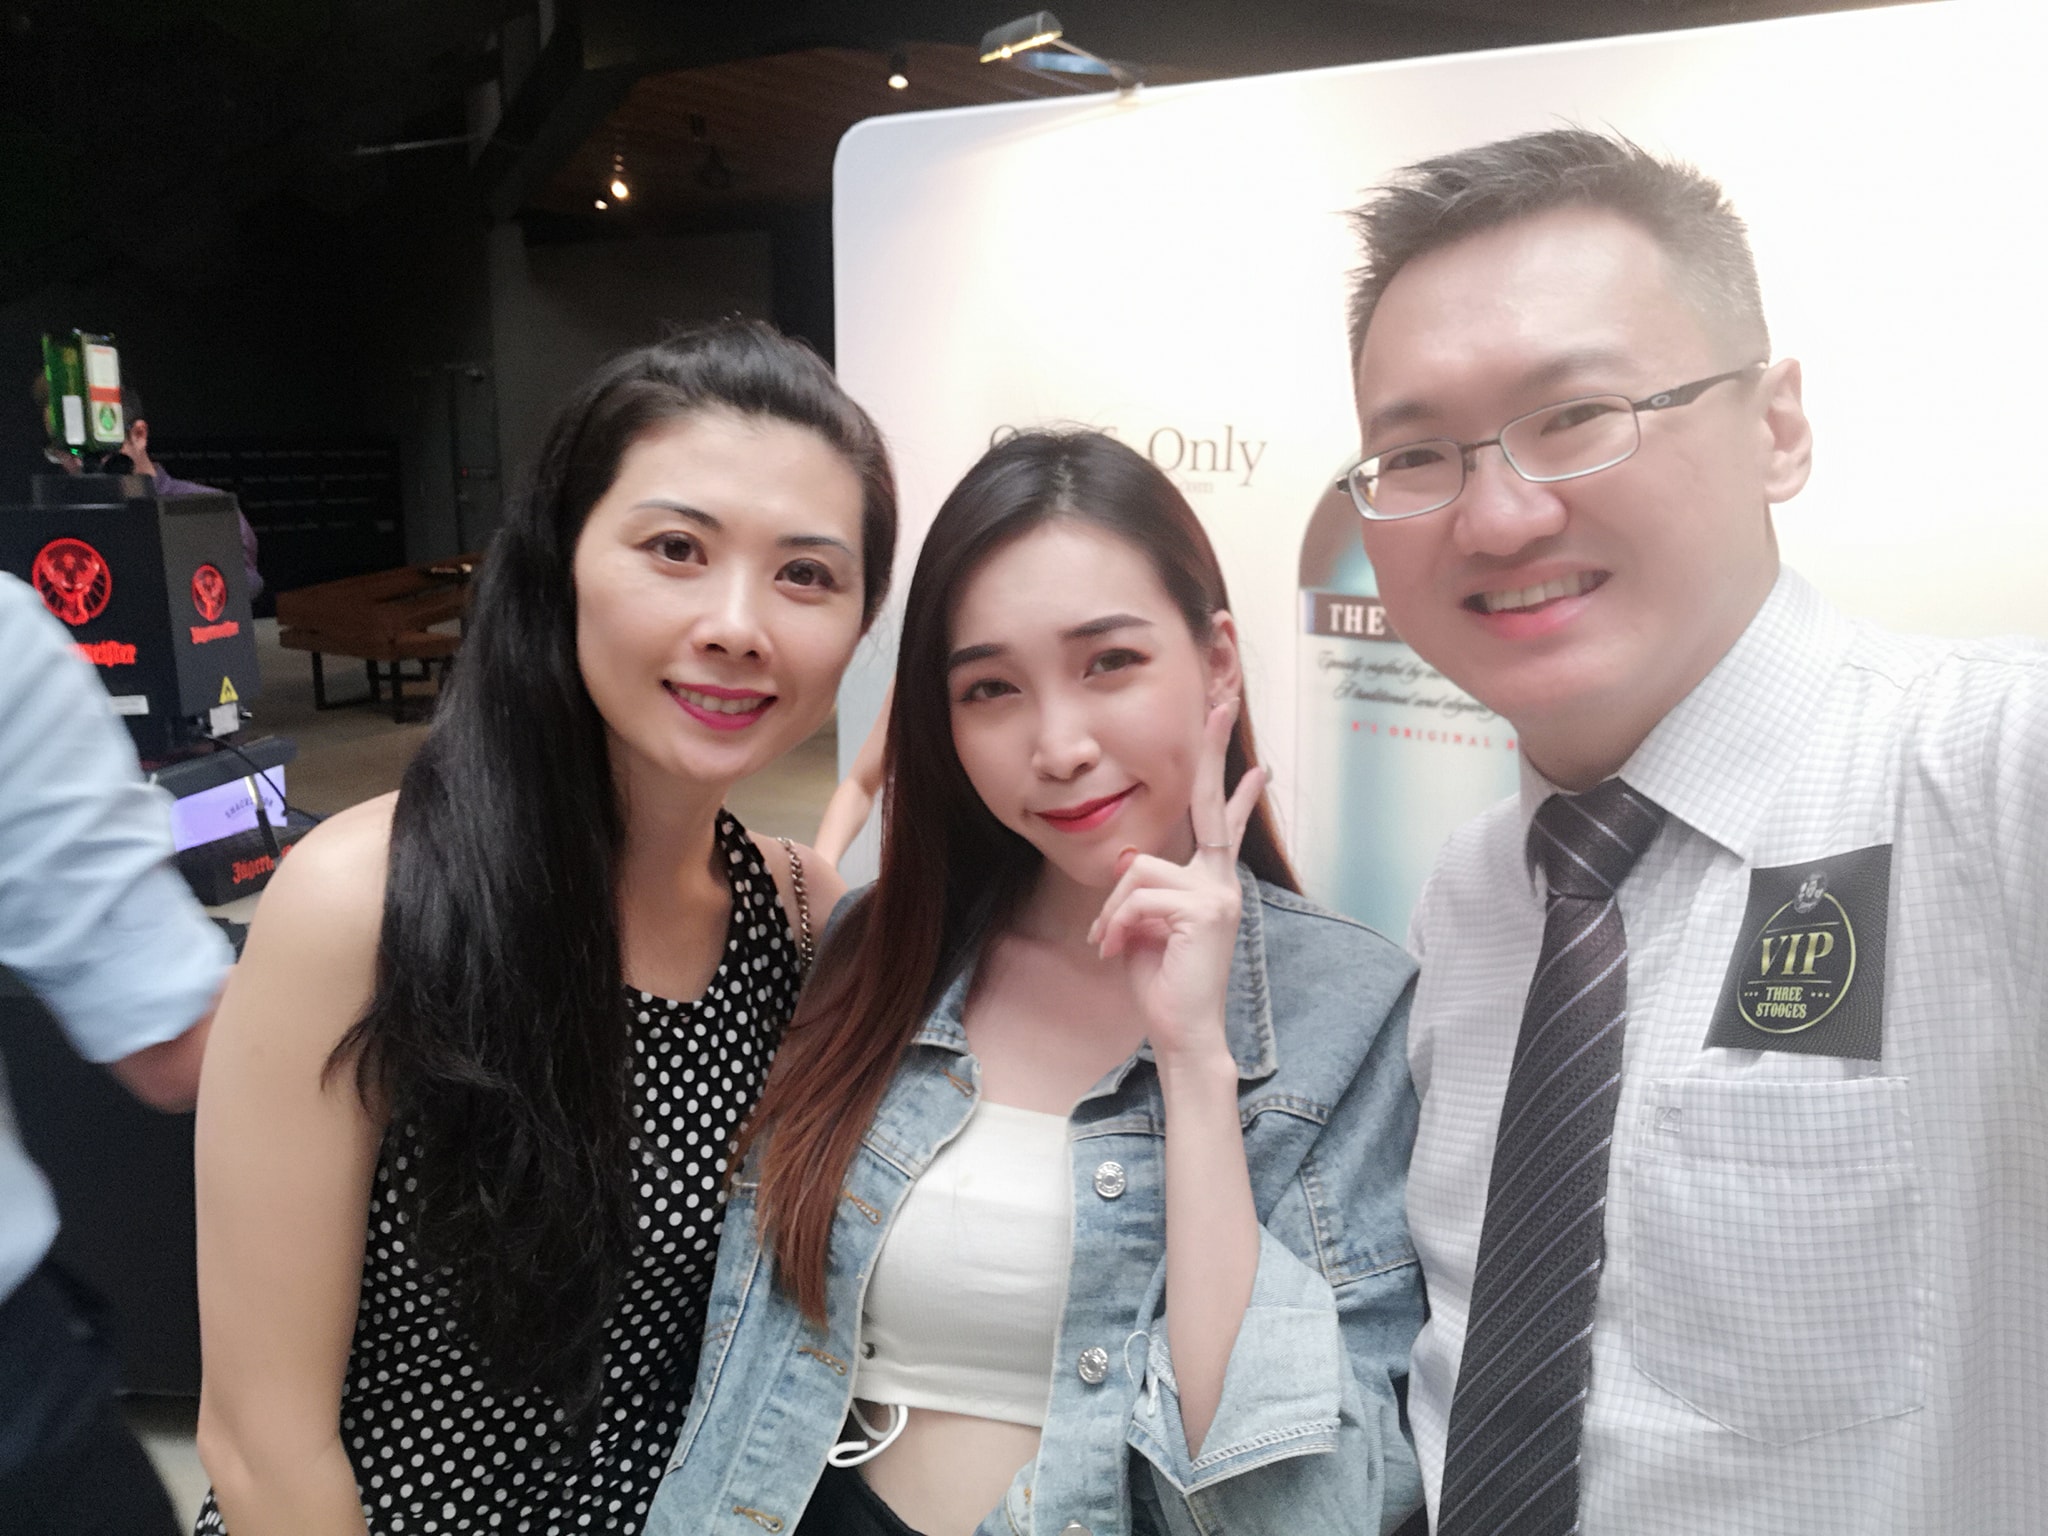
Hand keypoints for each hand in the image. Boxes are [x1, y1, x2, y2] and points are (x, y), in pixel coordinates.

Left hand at [1086, 698, 1267, 1068]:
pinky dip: (1116, 924)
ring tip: (1110, 942)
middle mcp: (1221, 881)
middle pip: (1208, 805)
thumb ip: (1142, 888)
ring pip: (1138, 868)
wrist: (1183, 1032)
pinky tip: (1117, 949)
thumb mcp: (1142, 925)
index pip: (1220, 823)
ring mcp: (1217, 894)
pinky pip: (1138, 896)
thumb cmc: (1161, 982)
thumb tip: (1129, 856)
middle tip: (1221, 704)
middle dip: (1211, 752)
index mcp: (1210, 882)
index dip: (1233, 787)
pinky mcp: (1203, 911)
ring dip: (1112, 909)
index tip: (1251, 757)